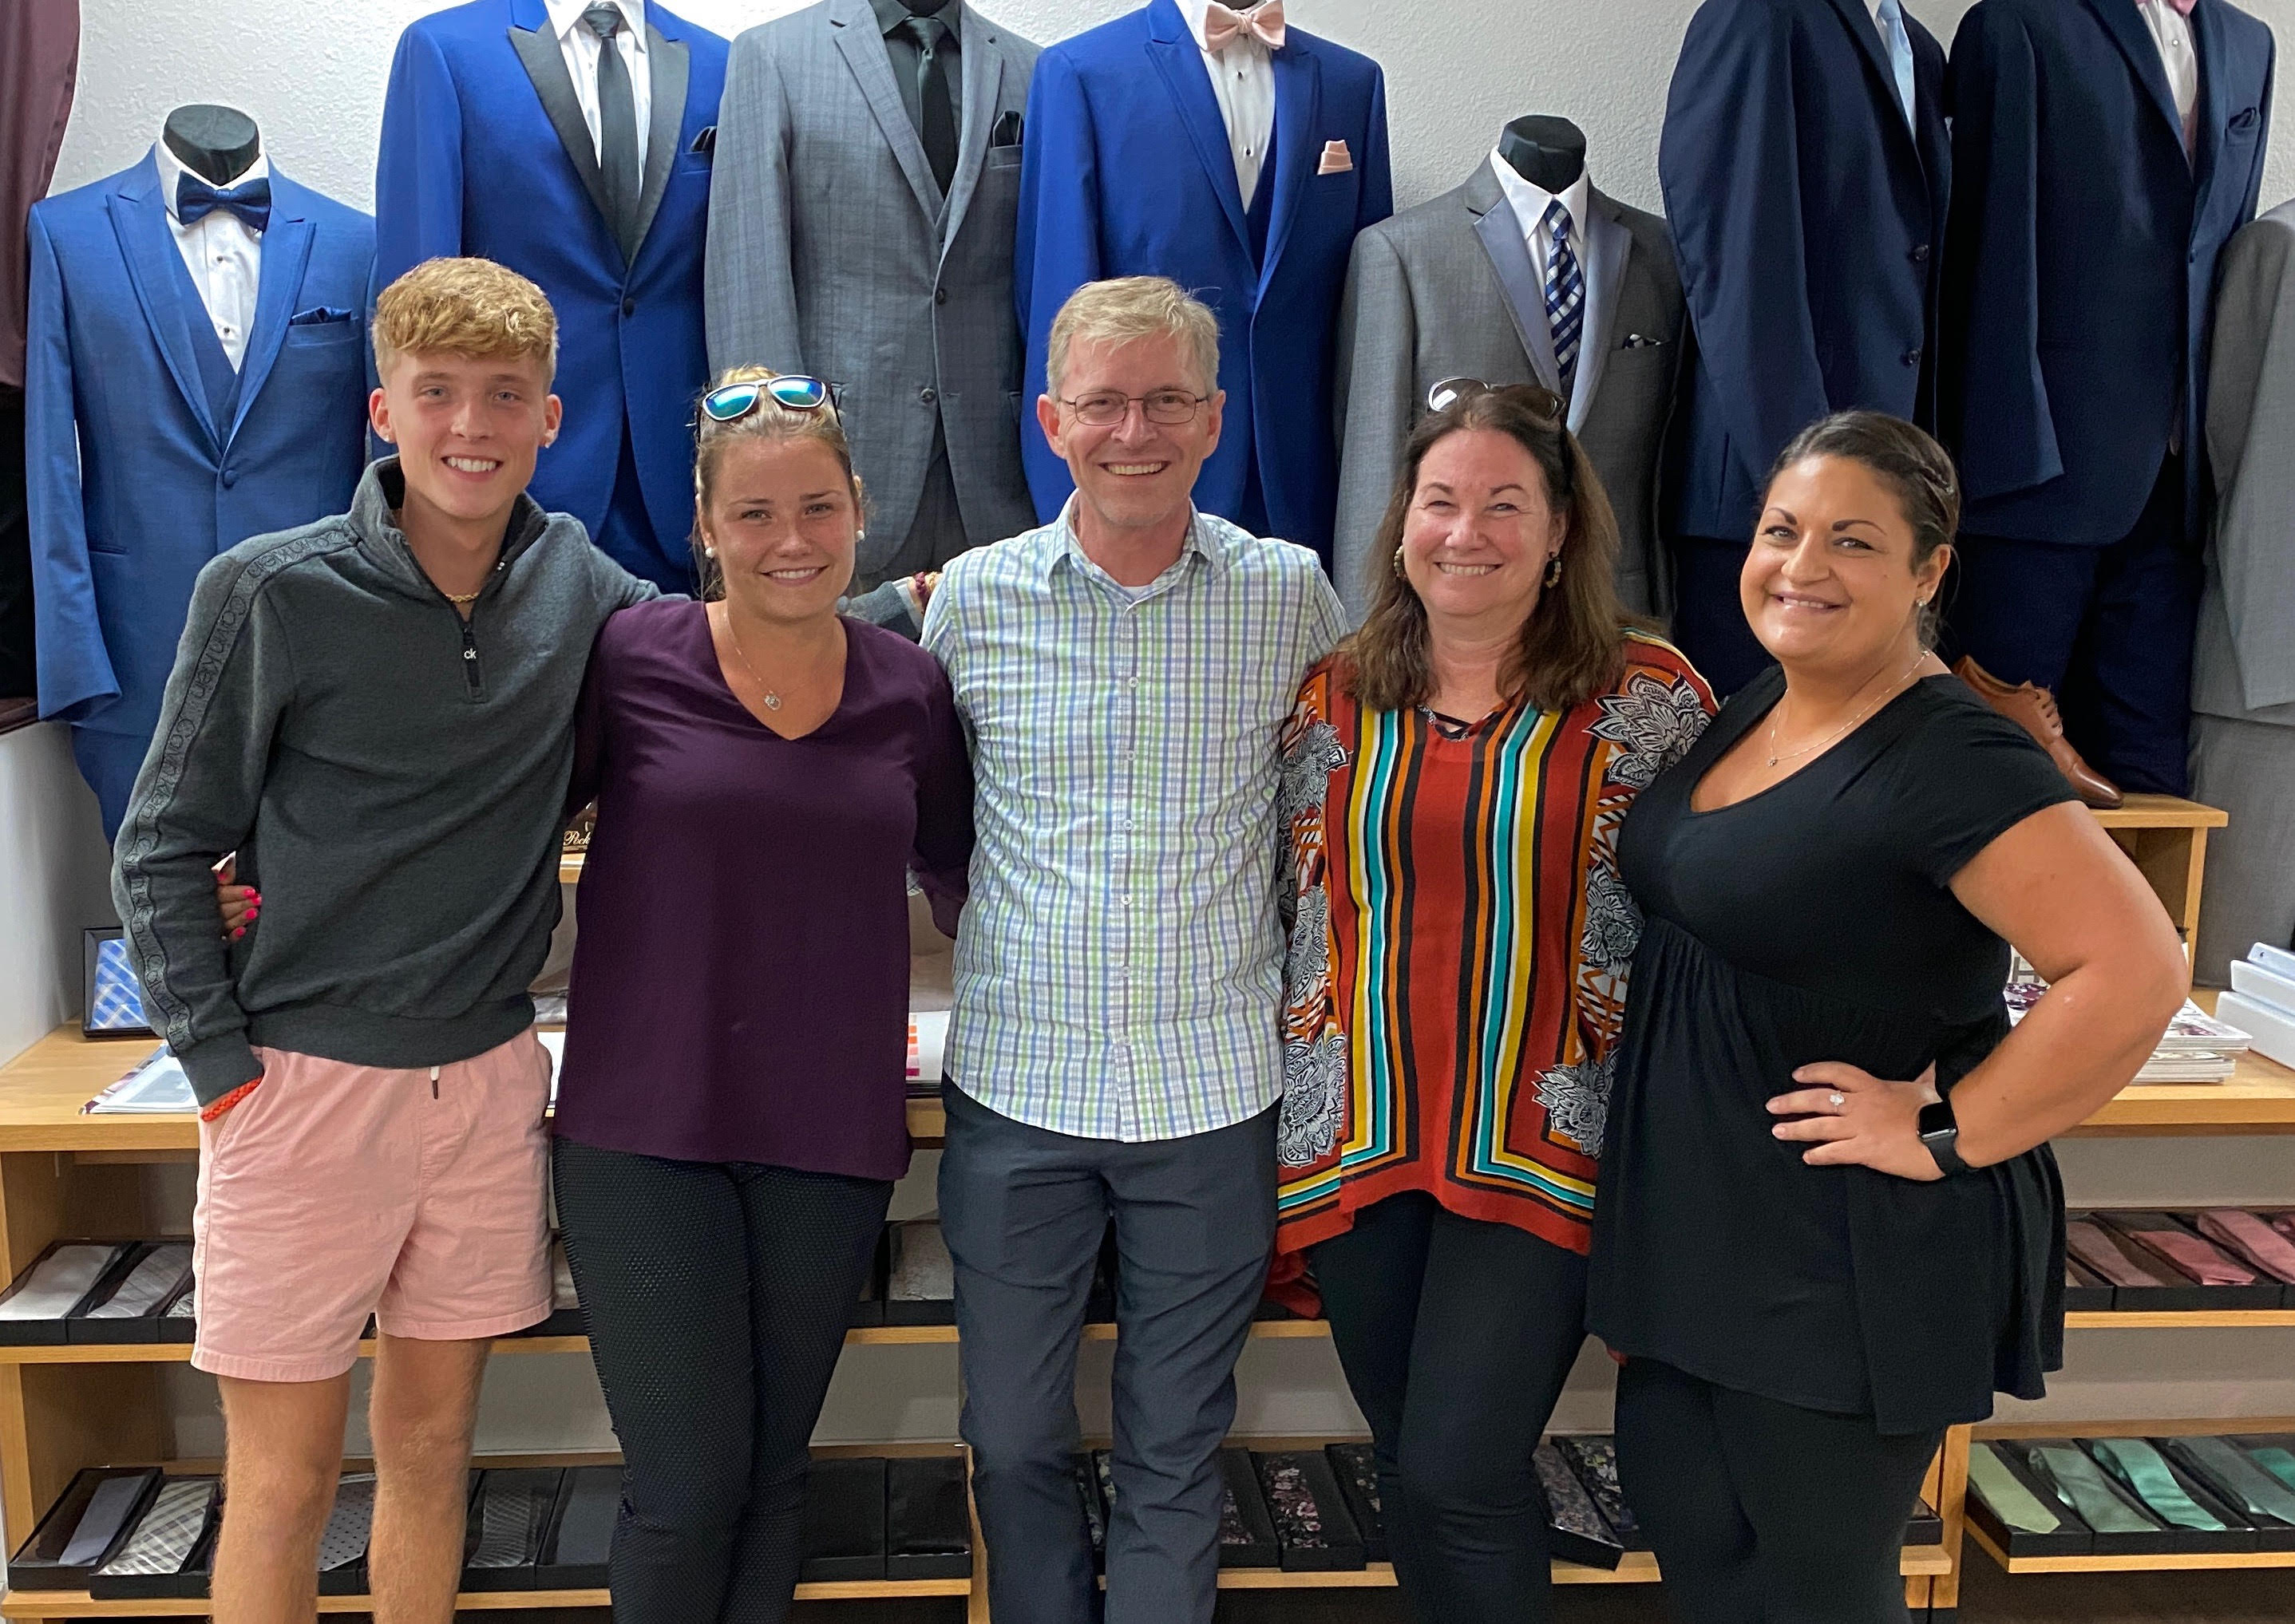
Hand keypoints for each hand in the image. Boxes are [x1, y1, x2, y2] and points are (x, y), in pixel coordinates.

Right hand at [212, 854, 259, 939]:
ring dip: (240, 918)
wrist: (214, 900)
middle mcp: (208, 909)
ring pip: (225, 923)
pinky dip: (233, 935)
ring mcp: (212, 924)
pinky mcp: (219, 937)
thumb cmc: (222, 883)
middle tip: (259, 900)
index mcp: (207, 892)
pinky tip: (243, 930)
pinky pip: (225, 938)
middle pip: (223, 909)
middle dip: (242, 905)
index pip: (220, 894)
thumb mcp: (220, 872)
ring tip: (255, 912)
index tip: (252, 890)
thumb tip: (228, 865)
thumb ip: (224, 870)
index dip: (235, 893)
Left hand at [1768, 1061, 1943, 1181]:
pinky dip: (1818, 1155)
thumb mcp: (1925, 1086)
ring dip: (1796, 1129)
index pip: (1836, 1073)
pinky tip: (1807, 1157)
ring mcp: (1861, 1128)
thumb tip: (1930, 1063)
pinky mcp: (1865, 1151)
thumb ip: (1921, 1075)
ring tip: (1778, 1130)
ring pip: (1819, 1126)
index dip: (1814, 1072)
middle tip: (1772, 1105)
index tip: (1796, 1075)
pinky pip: (1834, 1153)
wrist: (1946, 1135)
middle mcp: (1861, 1105)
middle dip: (1792, 1101)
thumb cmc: (1938, 1110)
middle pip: (1817, 1099)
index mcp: (1873, 1087)